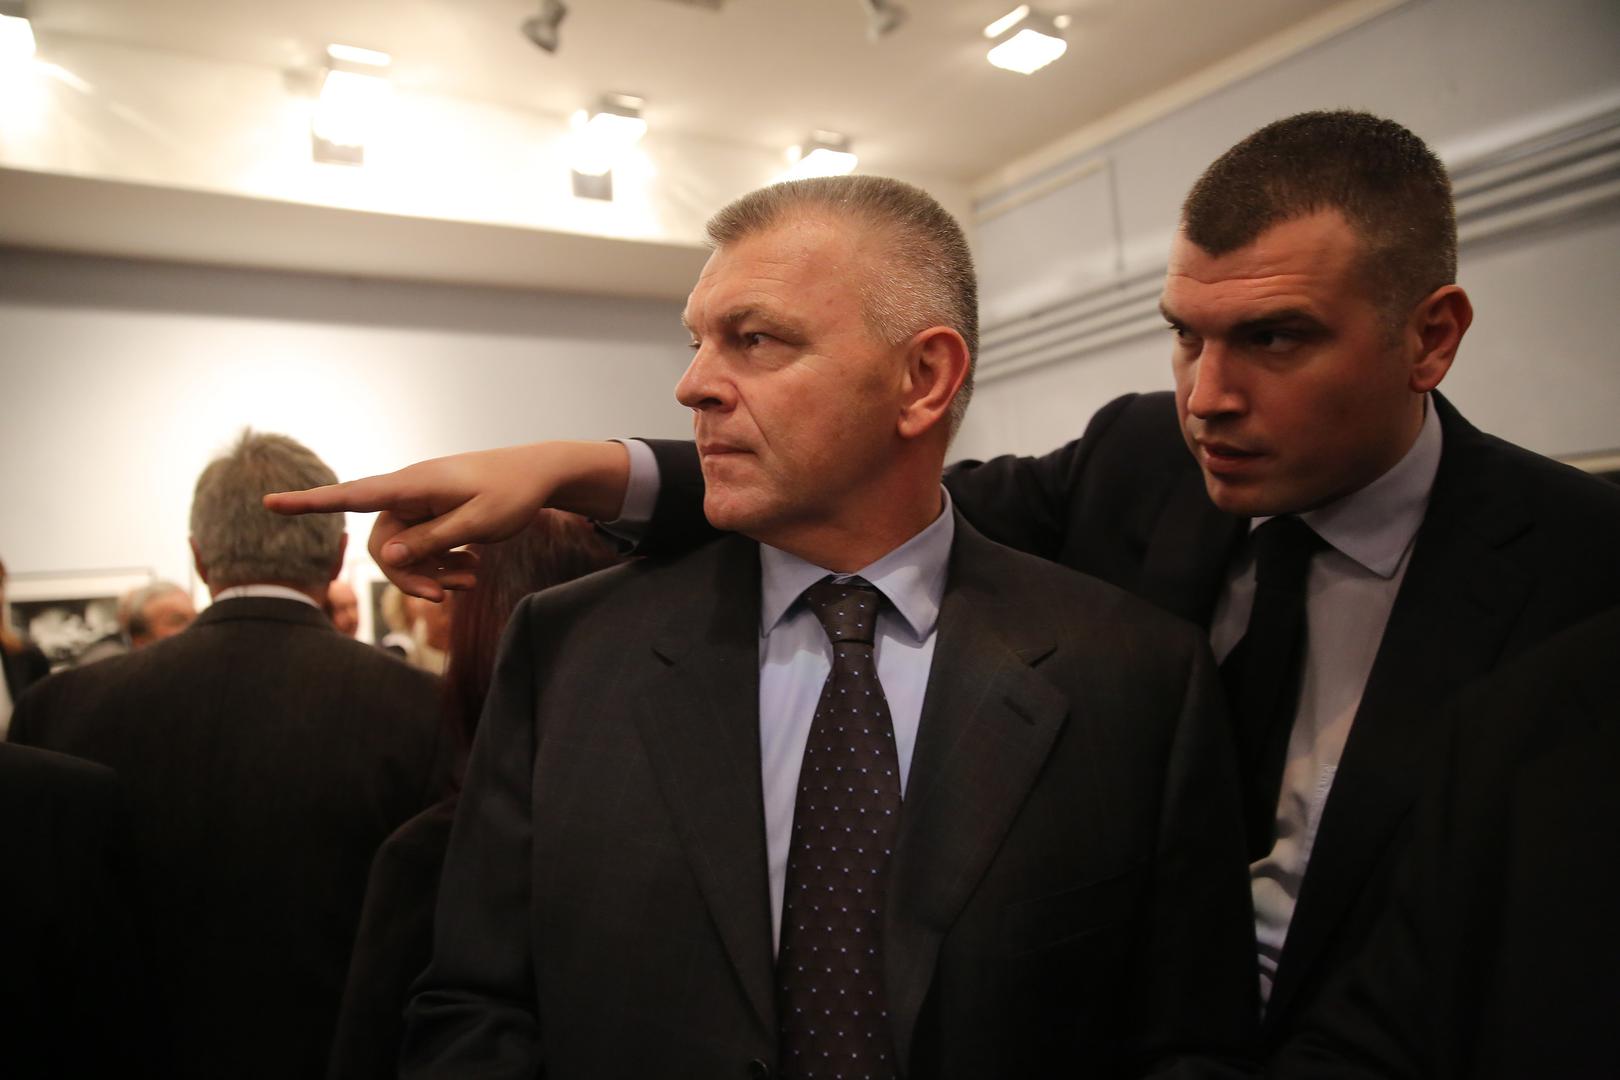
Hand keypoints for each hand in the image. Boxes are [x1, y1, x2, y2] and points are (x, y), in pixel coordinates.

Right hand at [263, 441, 629, 599]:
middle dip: (408, 576)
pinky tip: (472, 571)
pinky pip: (423, 548)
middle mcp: (410, 493)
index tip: (269, 502)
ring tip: (471, 581)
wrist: (540, 475)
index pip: (352, 495)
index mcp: (413, 485)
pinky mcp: (435, 516)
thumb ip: (431, 541)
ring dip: (432, 573)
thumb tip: (384, 558)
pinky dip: (443, 565)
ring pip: (405, 552)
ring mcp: (422, 505)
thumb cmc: (512, 493)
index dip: (309, 503)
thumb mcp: (477, 523)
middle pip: (383, 545)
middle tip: (444, 597)